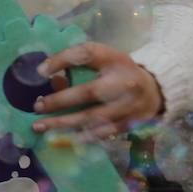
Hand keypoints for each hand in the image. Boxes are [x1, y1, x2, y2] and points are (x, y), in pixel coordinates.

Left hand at [31, 42, 163, 139]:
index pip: (87, 53)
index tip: (40, 71)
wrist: (155, 91)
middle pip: (89, 92)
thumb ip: (78, 66)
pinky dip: (79, 136)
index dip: (62, 60)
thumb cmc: (119, 72)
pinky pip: (101, 133)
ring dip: (64, 123)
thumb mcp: (104, 61)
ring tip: (40, 126)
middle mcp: (123, 82)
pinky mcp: (129, 124)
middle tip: (37, 106)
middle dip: (60, 101)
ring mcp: (128, 106)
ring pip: (93, 117)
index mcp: (115, 59)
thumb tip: (49, 79)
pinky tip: (61, 138)